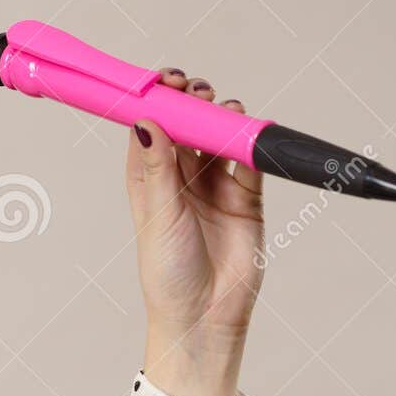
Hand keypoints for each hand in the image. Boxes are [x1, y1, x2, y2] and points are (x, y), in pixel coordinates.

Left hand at [124, 69, 264, 395]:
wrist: (205, 316)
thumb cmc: (168, 274)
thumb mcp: (158, 215)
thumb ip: (157, 168)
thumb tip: (144, 121)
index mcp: (148, 179)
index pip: (149, 126)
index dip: (155, 98)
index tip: (162, 79)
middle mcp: (180, 178)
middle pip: (186, 124)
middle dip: (191, 101)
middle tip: (196, 90)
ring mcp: (214, 185)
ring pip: (219, 136)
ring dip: (220, 116)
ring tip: (223, 109)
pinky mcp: (246, 198)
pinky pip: (250, 160)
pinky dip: (251, 142)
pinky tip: (248, 131)